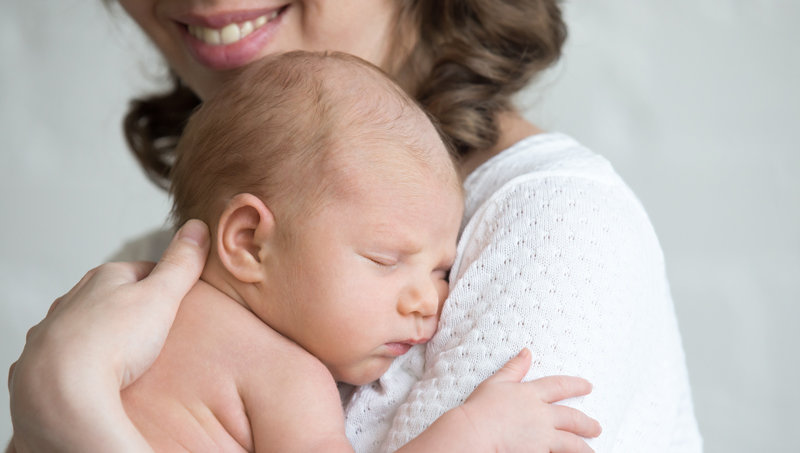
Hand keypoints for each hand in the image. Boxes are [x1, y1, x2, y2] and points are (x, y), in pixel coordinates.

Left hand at [7, 220, 209, 451]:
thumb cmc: (114, 340)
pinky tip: (92, 376)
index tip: (181, 304)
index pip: (144, 270)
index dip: (165, 285)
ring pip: (85, 325)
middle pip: (112, 296)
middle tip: (158, 333)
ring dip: (103, 335)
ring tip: (126, 358)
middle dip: (133, 309)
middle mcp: (74, 297)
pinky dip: (79, 362)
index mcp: (104, 277)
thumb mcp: (161, 297)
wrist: (60, 391)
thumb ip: (181, 264)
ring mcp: (53, 329)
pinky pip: (65, 356)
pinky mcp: (38, 362)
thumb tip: (198, 226)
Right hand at [458, 348, 600, 452]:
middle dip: (586, 423)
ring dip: (584, 447)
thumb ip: (514, 368)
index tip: (588, 386)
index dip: (576, 385)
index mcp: (531, 393)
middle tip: (596, 427)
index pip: (560, 386)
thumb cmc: (480, 408)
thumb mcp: (495, 382)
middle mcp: (541, 414)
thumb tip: (527, 351)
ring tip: (592, 450)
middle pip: (572, 417)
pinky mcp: (539, 452)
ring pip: (571, 442)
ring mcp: (542, 435)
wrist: (474, 432)